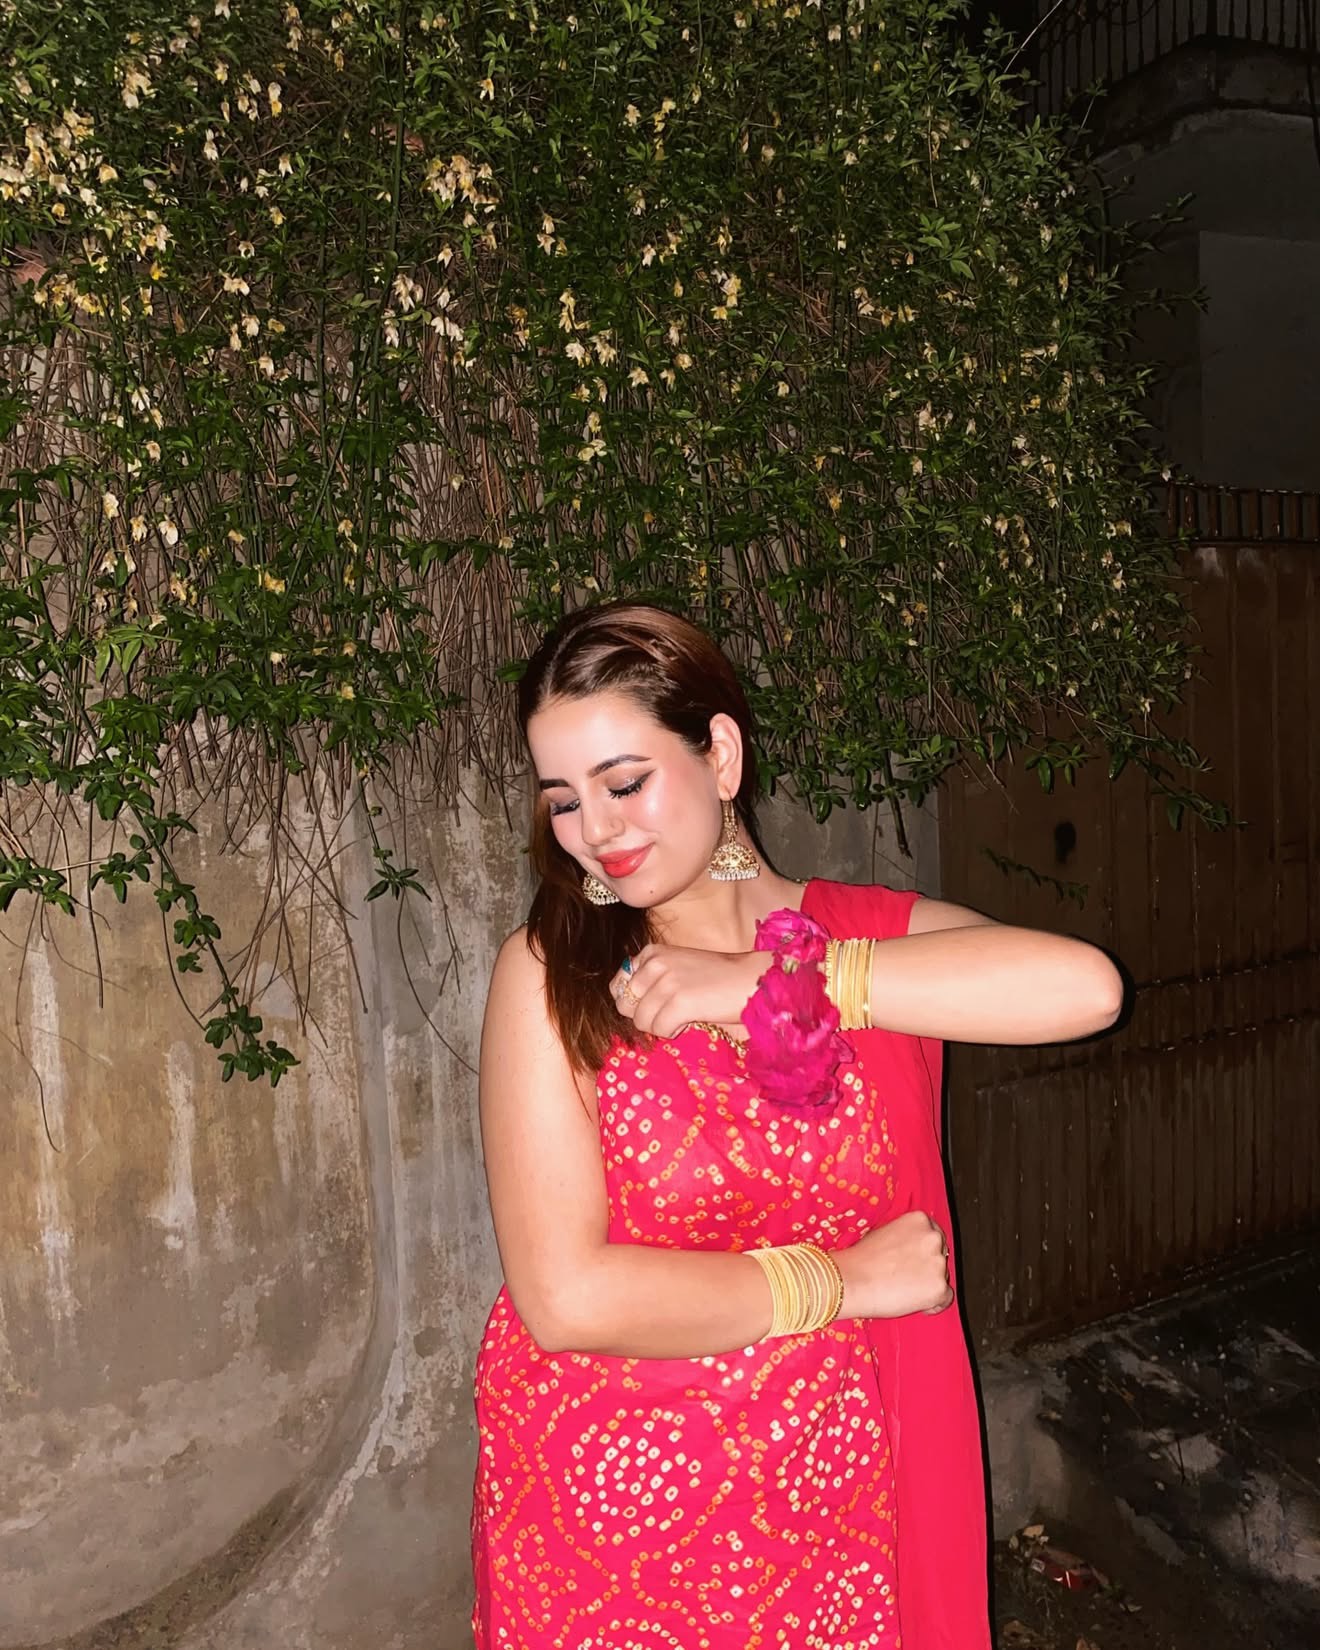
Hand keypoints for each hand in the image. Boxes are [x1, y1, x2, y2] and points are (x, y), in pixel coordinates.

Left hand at [609, 944, 768, 1038]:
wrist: (751, 979)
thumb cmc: (717, 977)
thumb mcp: (677, 965)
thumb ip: (650, 978)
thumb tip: (623, 1004)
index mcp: (651, 953)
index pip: (618, 987)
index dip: (635, 1003)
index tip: (658, 1005)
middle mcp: (655, 964)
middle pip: (626, 1007)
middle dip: (646, 1017)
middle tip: (671, 1014)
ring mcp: (666, 982)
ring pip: (642, 1021)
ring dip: (662, 1026)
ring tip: (684, 1016)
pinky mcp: (679, 1002)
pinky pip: (660, 1030)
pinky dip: (674, 1032)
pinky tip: (691, 1020)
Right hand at [835, 1212, 953, 1318]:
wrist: (852, 1280)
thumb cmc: (861, 1259)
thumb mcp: (884, 1232)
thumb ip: (905, 1236)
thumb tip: (913, 1248)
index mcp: (919, 1220)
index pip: (934, 1236)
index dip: (924, 1251)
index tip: (916, 1260)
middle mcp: (933, 1238)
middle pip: (940, 1255)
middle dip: (928, 1267)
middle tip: (907, 1277)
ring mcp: (938, 1263)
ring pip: (942, 1277)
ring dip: (928, 1284)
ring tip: (904, 1290)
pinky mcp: (938, 1288)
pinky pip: (945, 1299)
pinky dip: (933, 1305)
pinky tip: (915, 1304)